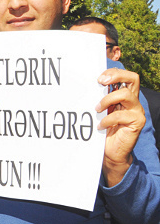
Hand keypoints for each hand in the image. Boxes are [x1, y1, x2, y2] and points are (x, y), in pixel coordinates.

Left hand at [96, 68, 145, 186]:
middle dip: (116, 76)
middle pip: (133, 78)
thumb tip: (85, 84)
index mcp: (124, 95)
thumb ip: (99, 98)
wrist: (111, 151)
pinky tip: (100, 126)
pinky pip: (121, 115)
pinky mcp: (137, 122)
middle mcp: (132, 100)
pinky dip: (107, 120)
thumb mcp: (100, 111)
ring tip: (97, 109)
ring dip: (107, 100)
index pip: (125, 75)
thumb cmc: (103, 129)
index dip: (113, 72)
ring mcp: (136, 110)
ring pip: (125, 94)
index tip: (97, 78)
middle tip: (100, 82)